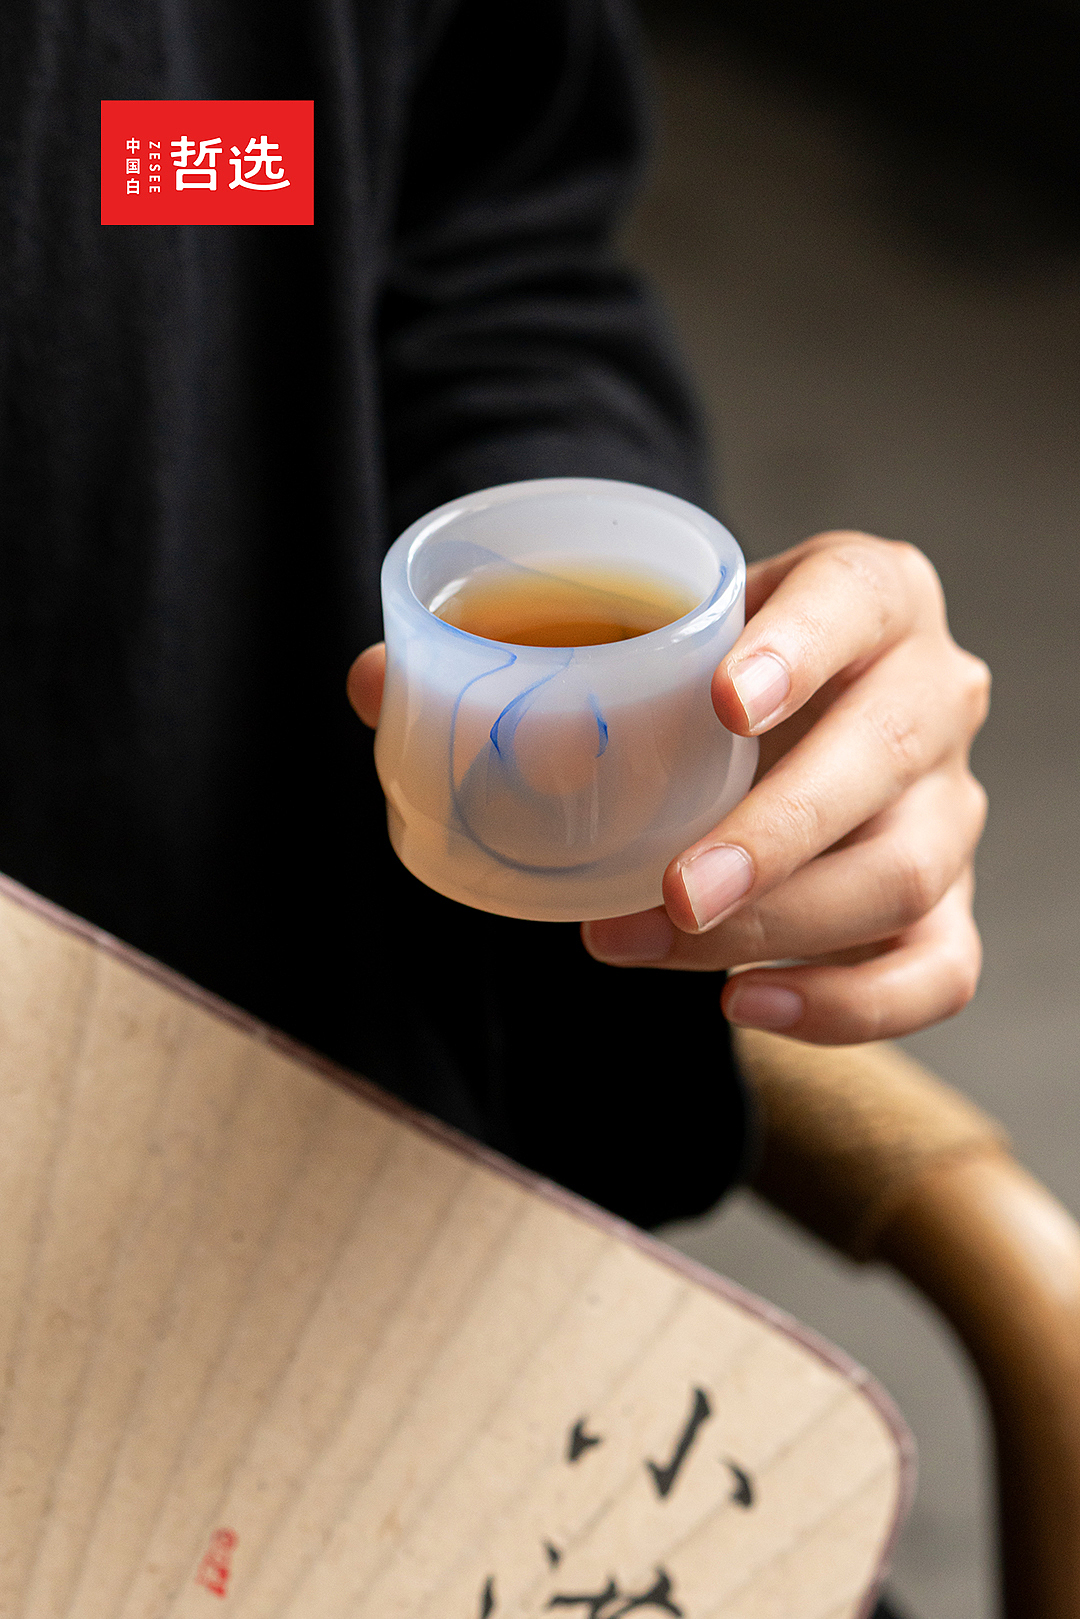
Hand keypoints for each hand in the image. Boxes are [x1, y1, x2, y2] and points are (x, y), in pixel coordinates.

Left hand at [347, 530, 989, 1045]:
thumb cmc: (698, 673)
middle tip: (669, 889)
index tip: (724, 700)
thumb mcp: (637, 633)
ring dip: (778, 928)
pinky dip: (847, 1008)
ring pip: (902, 874)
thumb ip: (514, 652)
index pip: (859, 599)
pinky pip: (937, 973)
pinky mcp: (948, 904)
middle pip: (886, 761)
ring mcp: (950, 805)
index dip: (804, 645)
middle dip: (776, 834)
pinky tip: (746, 1008)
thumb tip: (372, 684)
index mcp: (867, 594)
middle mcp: (931, 693)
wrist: (775, 716)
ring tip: (649, 943)